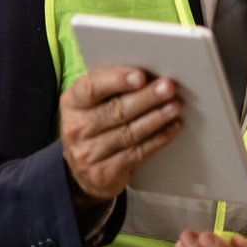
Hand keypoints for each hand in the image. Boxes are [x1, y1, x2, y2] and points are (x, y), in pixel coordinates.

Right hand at [59, 67, 181, 202]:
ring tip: (175, 106)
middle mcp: (76, 128)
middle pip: (116, 111)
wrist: (84, 171)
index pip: (92, 88)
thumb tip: (150, 74)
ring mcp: (88, 154)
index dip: (117, 80)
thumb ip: (113, 87)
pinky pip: (137, 154)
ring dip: (156, 118)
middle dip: (146, 98)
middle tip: (168, 88)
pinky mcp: (103, 173)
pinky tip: (172, 128)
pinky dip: (158, 139)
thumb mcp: (94, 104)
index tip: (141, 76)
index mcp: (72, 103)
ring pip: (129, 133)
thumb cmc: (96, 125)